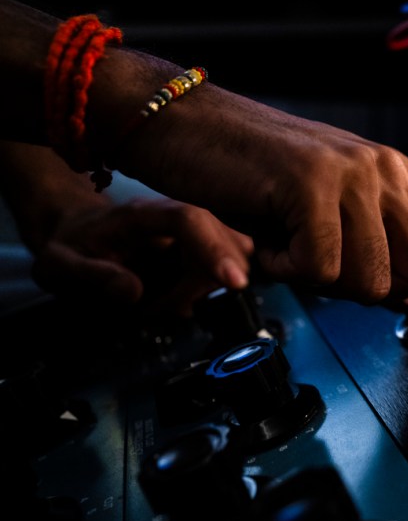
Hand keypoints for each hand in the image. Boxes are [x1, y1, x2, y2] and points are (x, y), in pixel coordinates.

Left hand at [30, 197, 253, 317]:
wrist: (78, 232)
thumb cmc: (71, 246)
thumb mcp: (60, 264)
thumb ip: (93, 277)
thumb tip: (135, 292)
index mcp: (142, 213)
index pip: (190, 220)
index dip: (215, 249)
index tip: (233, 282)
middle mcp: (176, 212)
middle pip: (221, 238)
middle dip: (205, 281)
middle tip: (162, 308)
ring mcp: (194, 226)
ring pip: (232, 251)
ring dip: (208, 286)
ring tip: (167, 303)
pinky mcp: (203, 240)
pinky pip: (226, 261)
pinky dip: (210, 285)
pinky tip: (180, 298)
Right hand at [99, 69, 407, 324]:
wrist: (185, 125)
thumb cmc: (249, 171)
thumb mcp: (326, 207)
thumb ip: (372, 244)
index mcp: (395, 170)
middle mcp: (384, 167)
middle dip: (379, 294)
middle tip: (329, 275)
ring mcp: (351, 173)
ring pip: (373, 279)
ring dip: (322, 284)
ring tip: (286, 249)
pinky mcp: (311, 184)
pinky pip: (320, 270)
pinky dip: (285, 273)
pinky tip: (266, 244)